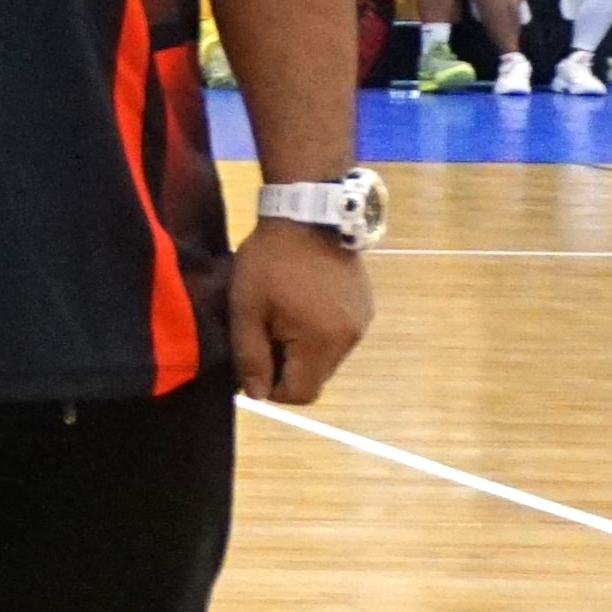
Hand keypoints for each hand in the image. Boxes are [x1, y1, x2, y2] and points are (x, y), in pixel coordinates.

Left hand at [228, 217, 371, 405]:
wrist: (308, 216)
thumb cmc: (269, 263)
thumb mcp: (247, 310)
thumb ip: (251, 357)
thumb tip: (258, 396)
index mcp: (322, 343)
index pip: (302, 394)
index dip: (272, 388)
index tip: (253, 362)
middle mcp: (350, 339)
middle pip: (316, 377)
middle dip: (287, 367)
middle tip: (264, 333)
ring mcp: (361, 322)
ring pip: (327, 358)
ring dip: (302, 349)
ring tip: (282, 315)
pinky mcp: (364, 307)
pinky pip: (338, 336)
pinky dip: (318, 332)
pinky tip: (301, 304)